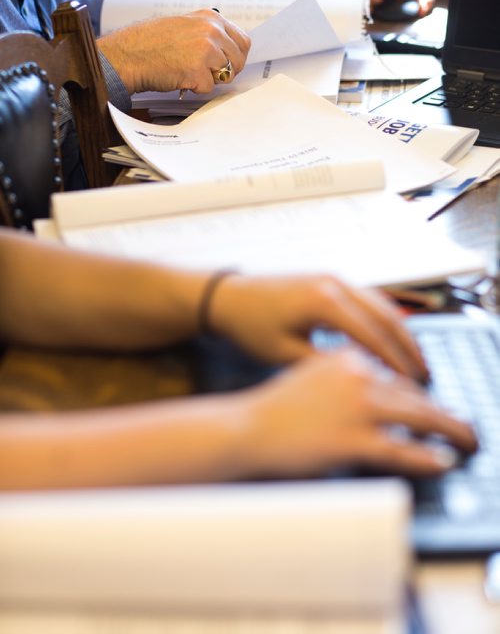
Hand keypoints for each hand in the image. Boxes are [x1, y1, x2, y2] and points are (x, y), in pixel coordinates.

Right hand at [98, 9, 250, 94]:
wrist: (129, 54)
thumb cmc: (152, 43)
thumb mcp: (185, 26)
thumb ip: (209, 34)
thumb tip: (230, 52)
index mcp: (211, 18)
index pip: (243, 41)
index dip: (236, 57)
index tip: (227, 64)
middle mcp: (211, 31)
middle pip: (239, 61)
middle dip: (227, 72)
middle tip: (207, 74)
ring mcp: (206, 50)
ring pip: (226, 75)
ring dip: (210, 79)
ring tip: (189, 72)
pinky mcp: (197, 70)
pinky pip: (208, 87)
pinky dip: (195, 88)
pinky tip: (180, 77)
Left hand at [208, 274, 427, 380]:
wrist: (228, 297)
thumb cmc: (250, 327)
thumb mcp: (286, 355)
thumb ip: (325, 367)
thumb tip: (362, 382)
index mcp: (324, 301)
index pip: (372, 334)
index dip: (395, 362)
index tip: (413, 385)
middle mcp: (334, 283)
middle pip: (387, 314)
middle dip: (408, 345)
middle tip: (425, 374)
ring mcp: (333, 277)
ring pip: (381, 303)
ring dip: (400, 330)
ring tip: (414, 360)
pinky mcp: (329, 279)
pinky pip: (367, 298)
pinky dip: (384, 319)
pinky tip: (390, 339)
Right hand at [238, 348, 476, 477]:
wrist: (244, 428)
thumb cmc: (275, 407)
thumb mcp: (313, 376)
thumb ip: (347, 379)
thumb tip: (381, 393)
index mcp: (348, 357)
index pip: (398, 374)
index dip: (424, 393)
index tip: (439, 406)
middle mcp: (358, 375)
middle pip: (416, 394)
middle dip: (446, 413)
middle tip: (466, 427)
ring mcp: (357, 407)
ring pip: (420, 417)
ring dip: (451, 431)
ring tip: (467, 441)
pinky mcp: (353, 439)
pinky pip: (403, 450)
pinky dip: (428, 457)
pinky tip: (442, 462)